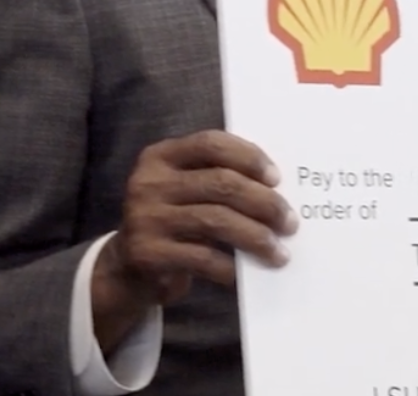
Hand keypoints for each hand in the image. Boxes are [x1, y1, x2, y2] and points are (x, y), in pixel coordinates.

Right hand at [90, 130, 295, 349]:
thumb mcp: (183, 190)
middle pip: (220, 183)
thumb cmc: (171, 221)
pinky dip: (230, 266)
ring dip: (255, 237)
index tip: (277, 179)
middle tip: (290, 223)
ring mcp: (145, 217)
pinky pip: (202, 258)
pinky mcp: (148, 253)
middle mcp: (149, 182)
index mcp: (160, 156)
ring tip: (279, 252)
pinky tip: (245, 273)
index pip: (210, 143)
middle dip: (263, 203)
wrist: (127, 268)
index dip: (248, 157)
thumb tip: (275, 191)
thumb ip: (215, 179)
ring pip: (216, 221)